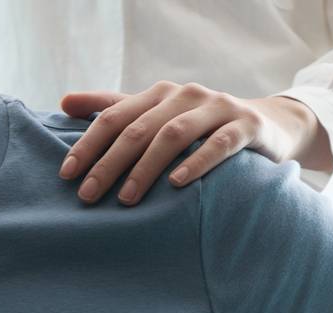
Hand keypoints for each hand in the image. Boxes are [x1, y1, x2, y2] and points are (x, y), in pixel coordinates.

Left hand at [56, 81, 328, 205]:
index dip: (88, 144)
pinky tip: (177, 183)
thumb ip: (114, 109)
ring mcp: (217, 108)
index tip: (66, 175)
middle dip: (110, 163)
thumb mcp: (158, 116)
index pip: (114, 116)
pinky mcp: (246, 125)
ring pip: (174, 134)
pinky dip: (197, 162)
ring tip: (128, 198)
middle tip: (89, 195)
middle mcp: (185, 95)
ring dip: (147, 167)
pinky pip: (219, 143)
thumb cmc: (202, 127)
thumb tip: (63, 102)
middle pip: (139, 128)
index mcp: (159, 94)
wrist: (269, 126)